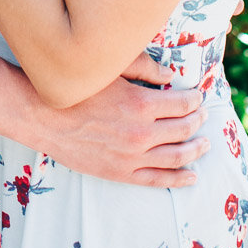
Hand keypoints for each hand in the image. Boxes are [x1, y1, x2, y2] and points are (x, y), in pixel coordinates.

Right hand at [34, 76, 208, 186]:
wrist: (43, 116)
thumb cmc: (76, 88)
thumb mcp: (111, 70)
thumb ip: (144, 68)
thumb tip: (170, 73)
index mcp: (141, 104)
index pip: (182, 103)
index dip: (194, 99)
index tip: (198, 96)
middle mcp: (142, 133)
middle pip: (183, 129)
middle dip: (197, 121)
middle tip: (203, 115)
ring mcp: (132, 156)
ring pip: (176, 156)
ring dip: (195, 150)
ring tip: (205, 144)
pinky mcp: (120, 172)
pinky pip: (157, 179)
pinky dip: (178, 178)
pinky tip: (192, 176)